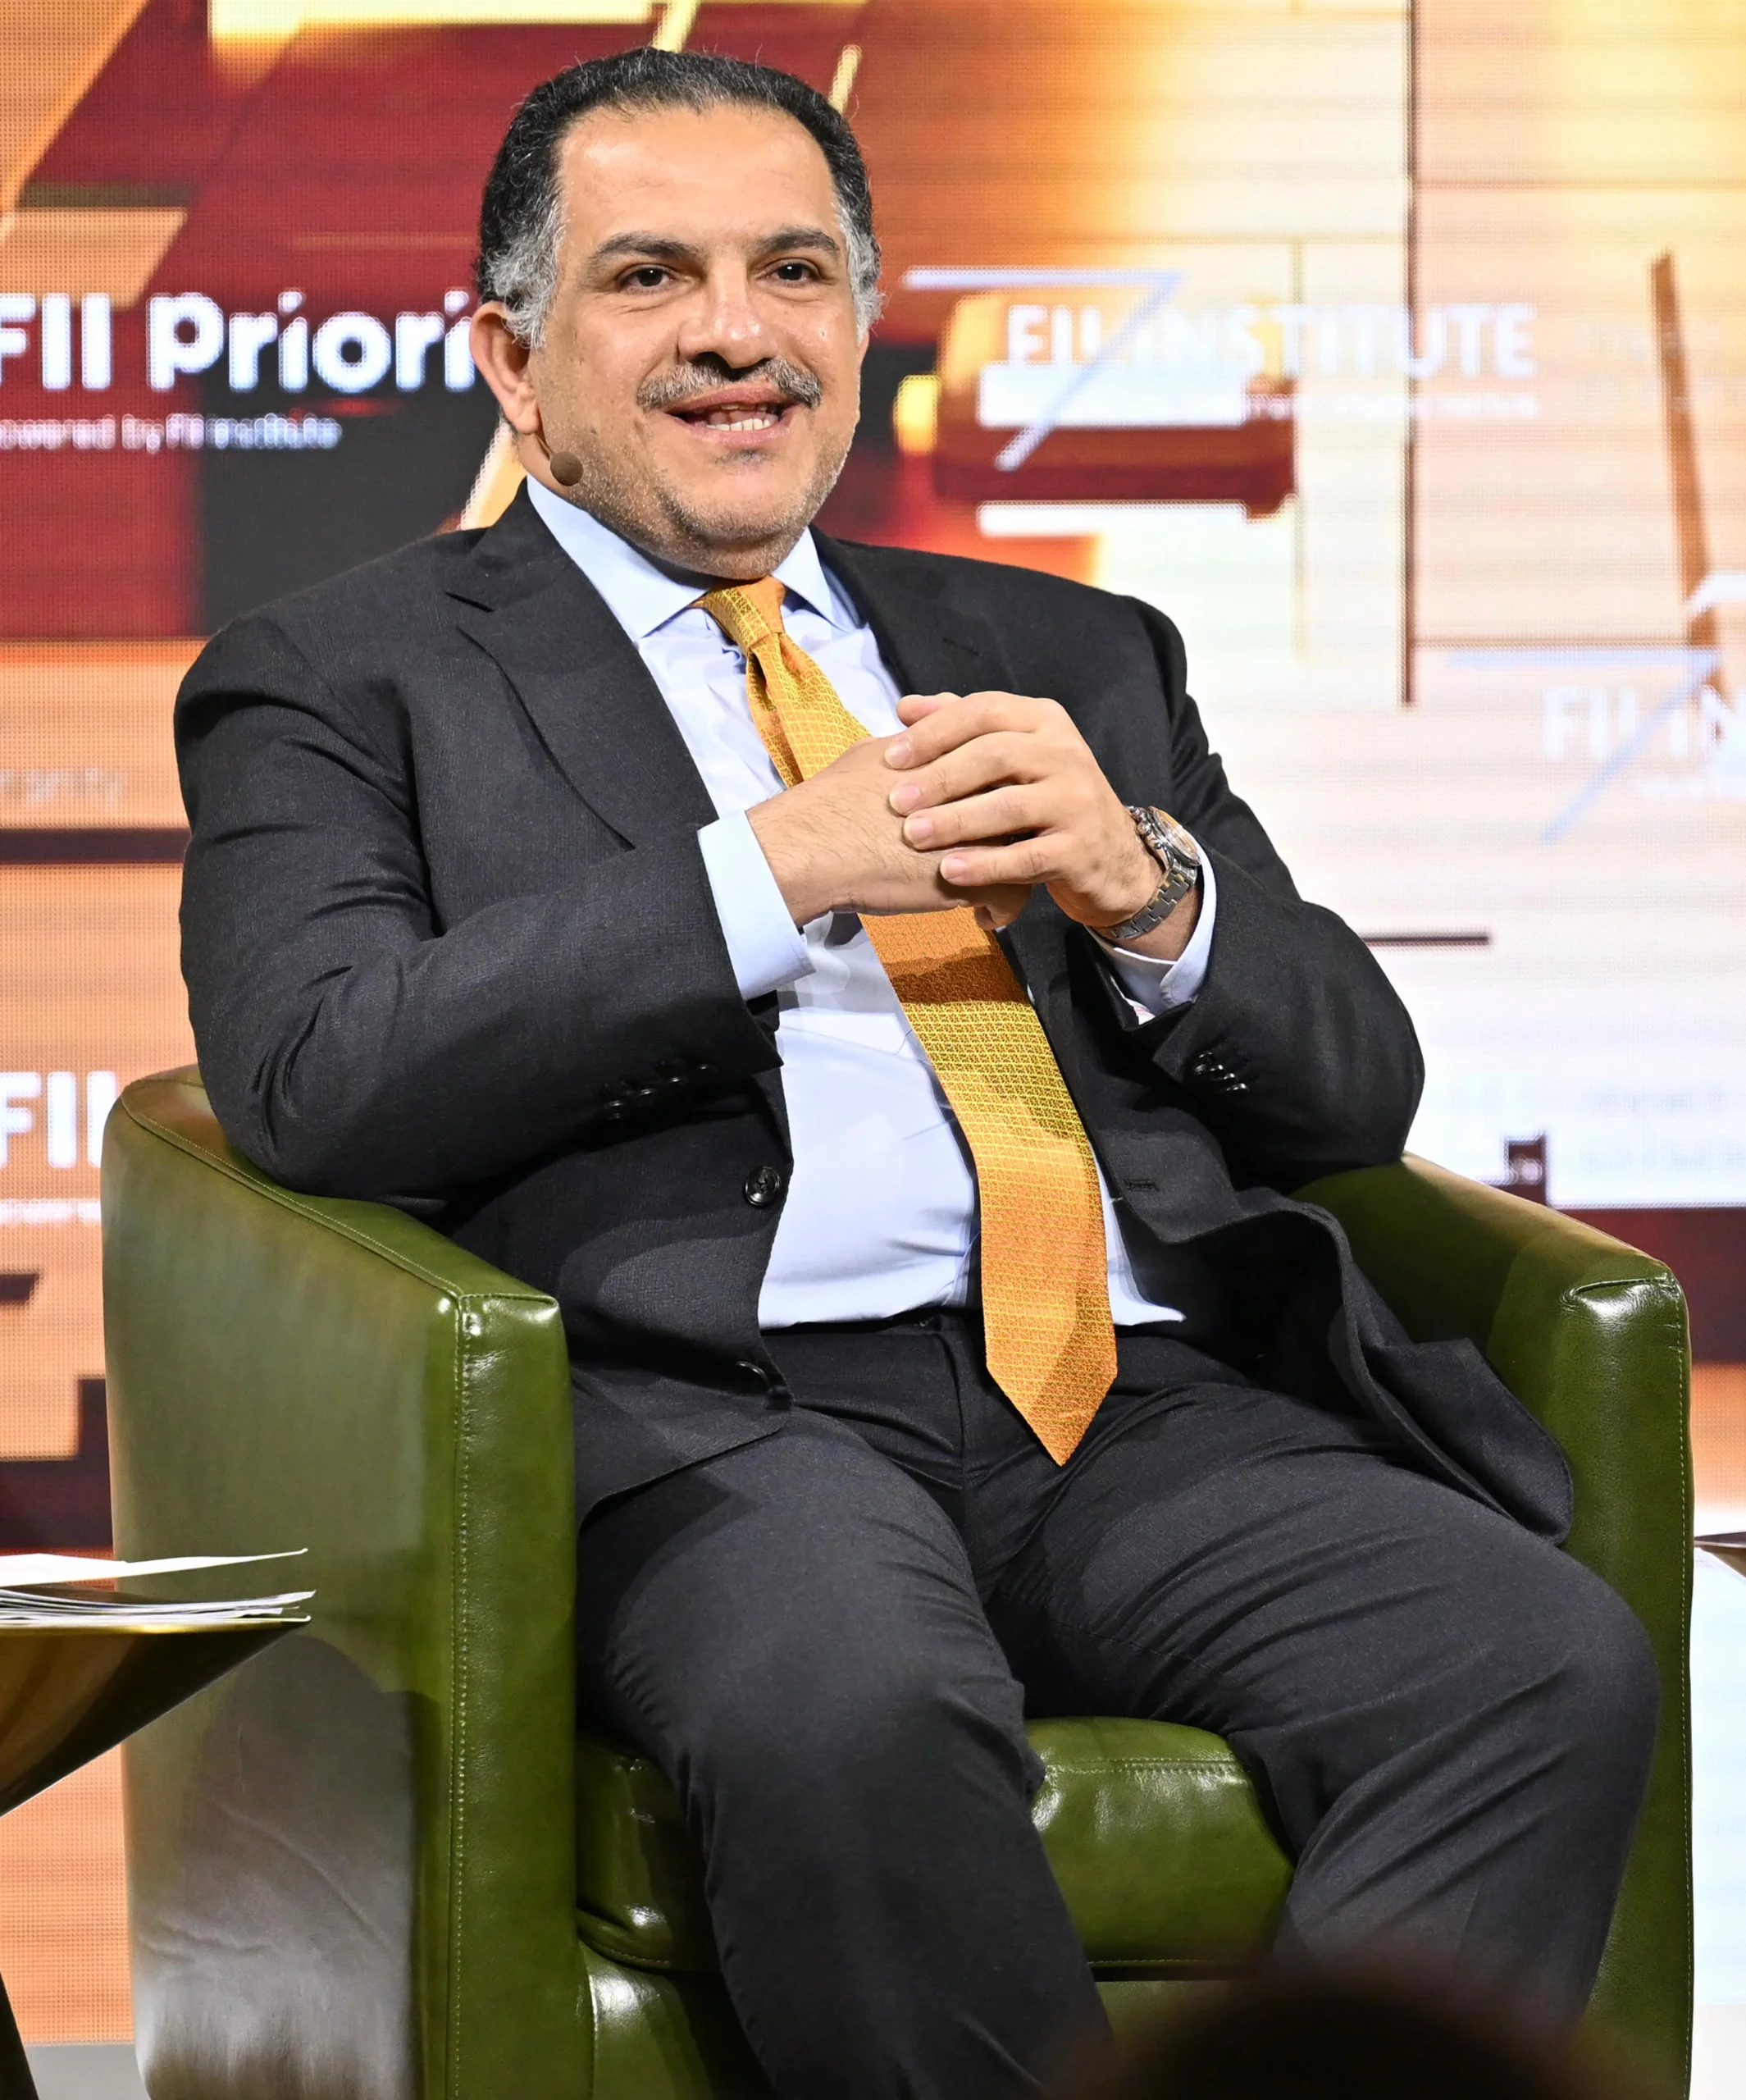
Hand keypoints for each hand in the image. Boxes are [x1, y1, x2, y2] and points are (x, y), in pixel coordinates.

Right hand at [745, 734, 1032, 928]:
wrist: (817, 846)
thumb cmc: (838, 799)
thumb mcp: (878, 751)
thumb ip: (916, 738)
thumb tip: (920, 722)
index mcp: (963, 757)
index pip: (1007, 768)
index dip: (1001, 790)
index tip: (988, 808)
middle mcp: (985, 791)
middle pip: (1025, 808)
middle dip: (1017, 829)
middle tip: (1002, 847)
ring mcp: (988, 834)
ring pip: (1027, 852)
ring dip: (1016, 871)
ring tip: (994, 883)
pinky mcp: (981, 878)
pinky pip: (1014, 896)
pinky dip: (1002, 910)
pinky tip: (982, 917)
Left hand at [883, 691, 1200, 959]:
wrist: (1111, 856)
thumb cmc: (1044, 800)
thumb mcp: (1014, 756)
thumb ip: (963, 728)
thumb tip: (906, 707)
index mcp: (1045, 720)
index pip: (985, 710)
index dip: (935, 730)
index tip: (892, 756)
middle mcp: (1067, 752)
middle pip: (994, 754)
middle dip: (939, 776)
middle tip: (895, 800)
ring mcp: (1078, 800)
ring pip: (1009, 806)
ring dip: (955, 820)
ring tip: (913, 835)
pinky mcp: (1081, 849)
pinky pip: (1026, 856)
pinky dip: (985, 864)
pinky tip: (949, 872)